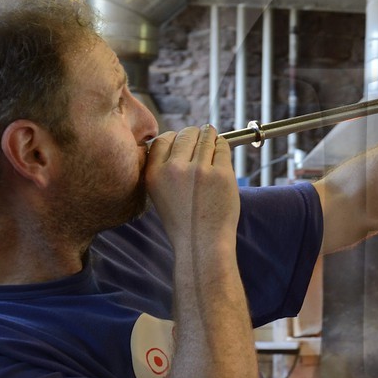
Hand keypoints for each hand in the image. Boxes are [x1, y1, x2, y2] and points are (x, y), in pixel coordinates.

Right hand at [143, 125, 240, 251]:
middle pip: (186, 134)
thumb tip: (178, 139)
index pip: (163, 139)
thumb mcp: (159, 193)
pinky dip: (223, 147)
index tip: (184, 142)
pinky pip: (223, 147)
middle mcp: (174, 169)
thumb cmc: (184, 221)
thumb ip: (163, 168)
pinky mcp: (221, 174)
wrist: (202, 243)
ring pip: (206, 137)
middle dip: (196, 134)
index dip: (175, 138)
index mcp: (154, 174)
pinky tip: (221, 154)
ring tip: (214, 142)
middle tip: (203, 139)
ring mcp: (199, 170)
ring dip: (211, 137)